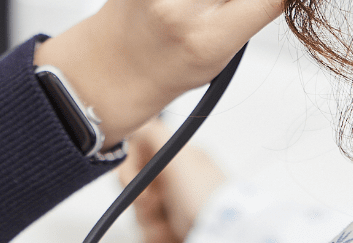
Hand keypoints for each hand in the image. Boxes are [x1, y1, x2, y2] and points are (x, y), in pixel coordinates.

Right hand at [116, 118, 227, 242]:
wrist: (221, 233)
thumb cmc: (205, 197)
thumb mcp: (179, 156)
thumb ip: (153, 133)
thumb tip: (135, 122)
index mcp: (178, 159)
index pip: (139, 156)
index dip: (131, 169)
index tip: (136, 181)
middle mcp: (176, 181)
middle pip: (137, 188)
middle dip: (142, 201)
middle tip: (157, 205)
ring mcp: (175, 207)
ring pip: (140, 213)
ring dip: (150, 222)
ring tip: (170, 227)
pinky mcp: (173, 230)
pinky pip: (148, 232)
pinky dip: (155, 235)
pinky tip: (170, 235)